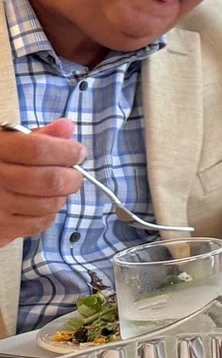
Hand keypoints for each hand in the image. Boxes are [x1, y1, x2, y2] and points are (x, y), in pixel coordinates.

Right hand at [0, 119, 83, 245]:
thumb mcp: (5, 142)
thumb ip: (37, 136)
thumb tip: (66, 127)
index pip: (39, 149)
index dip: (66, 151)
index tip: (77, 152)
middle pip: (50, 180)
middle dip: (72, 177)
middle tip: (74, 173)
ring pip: (50, 204)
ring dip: (61, 196)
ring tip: (54, 188)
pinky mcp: (0, 229)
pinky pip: (39, 223)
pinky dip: (47, 213)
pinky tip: (39, 203)